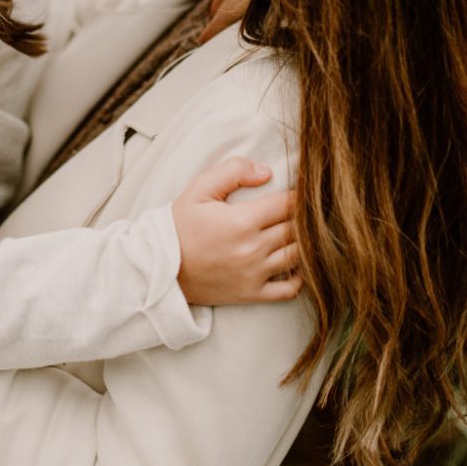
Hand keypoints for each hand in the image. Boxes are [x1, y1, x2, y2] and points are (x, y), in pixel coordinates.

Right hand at [170, 156, 300, 305]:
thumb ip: (233, 171)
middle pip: (298, 229)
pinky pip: (289, 290)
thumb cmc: (178, 226)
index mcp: (242, 220)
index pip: (290, 204)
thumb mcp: (198, 189)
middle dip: (306, 217)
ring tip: (304, 233)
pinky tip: (295, 264)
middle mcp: (253, 249)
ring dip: (306, 243)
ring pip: (299, 256)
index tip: (303, 191)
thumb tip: (267, 172)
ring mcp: (254, 274)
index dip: (301, 195)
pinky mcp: (251, 294)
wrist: (158, 269)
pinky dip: (300, 278)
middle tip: (309, 211)